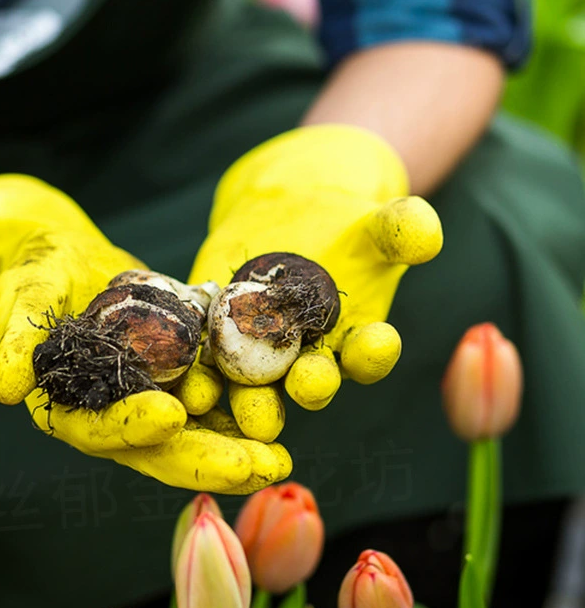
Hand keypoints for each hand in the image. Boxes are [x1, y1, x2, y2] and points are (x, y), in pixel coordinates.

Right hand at [0, 175, 289, 492]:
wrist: (67, 263)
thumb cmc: (34, 276)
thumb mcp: (21, 298)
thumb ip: (15, 342)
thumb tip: (4, 387)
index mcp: (70, 408)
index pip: (99, 428)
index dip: (130, 426)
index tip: (170, 417)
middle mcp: (116, 413)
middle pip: (160, 446)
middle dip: (208, 458)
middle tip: (258, 469)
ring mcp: (153, 396)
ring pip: (198, 429)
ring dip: (239, 445)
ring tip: (281, 459)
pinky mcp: (182, 374)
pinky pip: (217, 393)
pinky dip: (246, 403)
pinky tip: (283, 411)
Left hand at [184, 125, 443, 441]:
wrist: (289, 215)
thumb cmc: (343, 227)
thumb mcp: (371, 224)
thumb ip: (398, 231)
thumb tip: (425, 229)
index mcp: (354, 346)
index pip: (369, 356)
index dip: (375, 351)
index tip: (378, 340)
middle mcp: (307, 364)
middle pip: (309, 382)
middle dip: (308, 386)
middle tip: (305, 385)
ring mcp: (259, 359)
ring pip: (252, 384)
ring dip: (238, 393)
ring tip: (227, 392)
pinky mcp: (215, 342)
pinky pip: (205, 358)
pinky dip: (194, 366)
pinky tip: (181, 368)